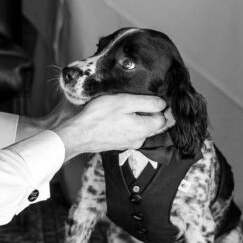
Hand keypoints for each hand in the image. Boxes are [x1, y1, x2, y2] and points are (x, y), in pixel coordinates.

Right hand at [51, 94, 171, 161]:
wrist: (78, 135)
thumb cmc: (99, 116)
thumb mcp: (125, 102)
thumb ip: (147, 102)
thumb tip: (162, 103)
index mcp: (144, 129)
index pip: (164, 120)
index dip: (164, 108)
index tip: (161, 99)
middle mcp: (139, 139)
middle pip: (154, 126)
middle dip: (155, 114)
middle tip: (149, 101)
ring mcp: (128, 143)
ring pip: (142, 130)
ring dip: (141, 119)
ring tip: (132, 107)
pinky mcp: (118, 144)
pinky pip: (131, 133)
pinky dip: (131, 125)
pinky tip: (121, 117)